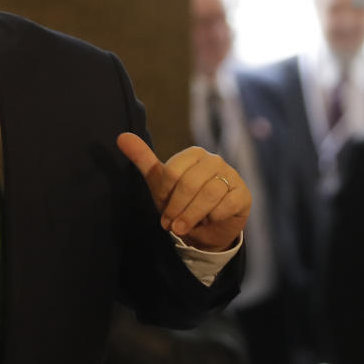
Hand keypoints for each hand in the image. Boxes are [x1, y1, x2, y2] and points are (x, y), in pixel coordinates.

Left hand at [116, 133, 249, 250]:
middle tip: (169, 224)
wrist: (207, 227)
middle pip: (190, 183)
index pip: (173, 171)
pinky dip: (212, 218)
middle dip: (176, 208)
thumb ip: (142, 159)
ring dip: (191, 216)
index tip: (163, 205)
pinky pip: (226, 205)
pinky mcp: (243, 195)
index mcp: (194, 154)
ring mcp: (232, 176)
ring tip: (182, 227)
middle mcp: (215, 160)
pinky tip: (208, 221)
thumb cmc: (182, 201)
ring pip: (209, 195)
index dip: (165, 194)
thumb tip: (120, 136)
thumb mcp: (160, 183)